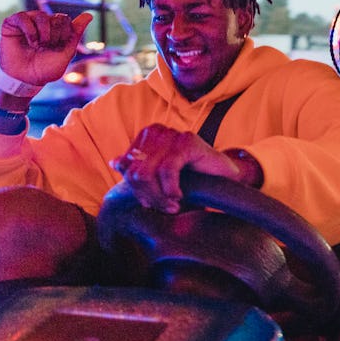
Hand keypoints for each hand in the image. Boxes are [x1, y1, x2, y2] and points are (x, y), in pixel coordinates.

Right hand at [0, 10, 92, 85]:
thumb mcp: (65, 54)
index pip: (66, 20)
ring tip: (38, 46)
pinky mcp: (12, 24)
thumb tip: (89, 15)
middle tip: (47, 47)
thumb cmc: (45, 70)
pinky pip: (23, 17)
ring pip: (41, 15)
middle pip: (56, 17)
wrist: (24, 80)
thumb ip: (75, 35)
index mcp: (56, 31)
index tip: (58, 47)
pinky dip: (29, 30)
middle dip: (55, 35)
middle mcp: (42, 24)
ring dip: (43, 33)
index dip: (65, 34)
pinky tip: (30, 41)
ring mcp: (27, 22)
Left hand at [111, 124, 260, 212]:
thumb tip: (115, 163)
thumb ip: (138, 170)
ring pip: (148, 173)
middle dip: (149, 196)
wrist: (224, 175)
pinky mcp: (187, 141)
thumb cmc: (192, 177)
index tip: (150, 204)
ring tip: (173, 206)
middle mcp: (156, 131)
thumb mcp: (160, 177)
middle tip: (164, 209)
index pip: (127, 167)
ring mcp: (172, 134)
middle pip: (135, 172)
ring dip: (160, 196)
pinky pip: (167, 169)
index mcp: (146, 136)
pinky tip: (179, 196)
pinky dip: (171, 188)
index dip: (137, 190)